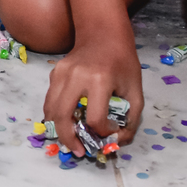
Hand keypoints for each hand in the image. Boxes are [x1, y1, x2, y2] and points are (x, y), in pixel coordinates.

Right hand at [42, 34, 142, 156]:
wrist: (104, 34)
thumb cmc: (123, 63)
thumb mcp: (135, 90)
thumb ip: (130, 119)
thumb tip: (116, 141)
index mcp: (100, 80)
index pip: (95, 118)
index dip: (103, 133)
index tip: (110, 133)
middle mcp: (76, 76)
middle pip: (63, 116)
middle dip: (69, 139)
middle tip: (78, 152)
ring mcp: (61, 73)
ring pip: (50, 109)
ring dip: (57, 130)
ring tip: (70, 141)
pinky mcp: (54, 72)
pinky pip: (50, 99)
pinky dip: (55, 115)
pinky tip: (66, 123)